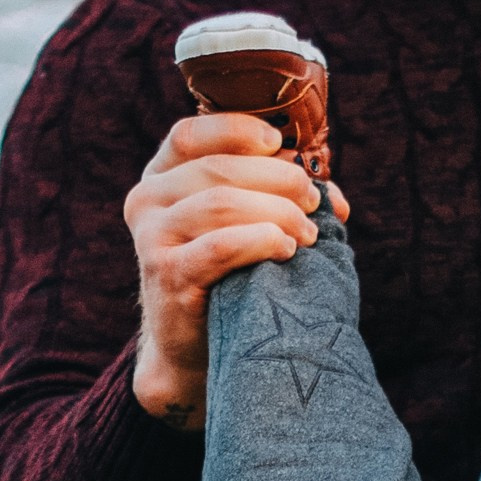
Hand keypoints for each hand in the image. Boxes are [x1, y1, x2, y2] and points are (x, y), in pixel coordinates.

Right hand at [124, 115, 348, 430]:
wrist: (193, 350)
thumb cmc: (227, 278)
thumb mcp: (245, 226)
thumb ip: (280, 199)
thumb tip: (333, 195)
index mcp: (162, 178)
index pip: (190, 134)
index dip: (237, 130)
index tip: (280, 144)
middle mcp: (147, 200)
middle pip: (218, 169)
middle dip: (277, 180)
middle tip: (313, 202)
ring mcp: (151, 236)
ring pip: (221, 202)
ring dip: (277, 213)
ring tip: (307, 234)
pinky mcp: (166, 274)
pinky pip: (220, 246)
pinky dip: (260, 241)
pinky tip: (286, 250)